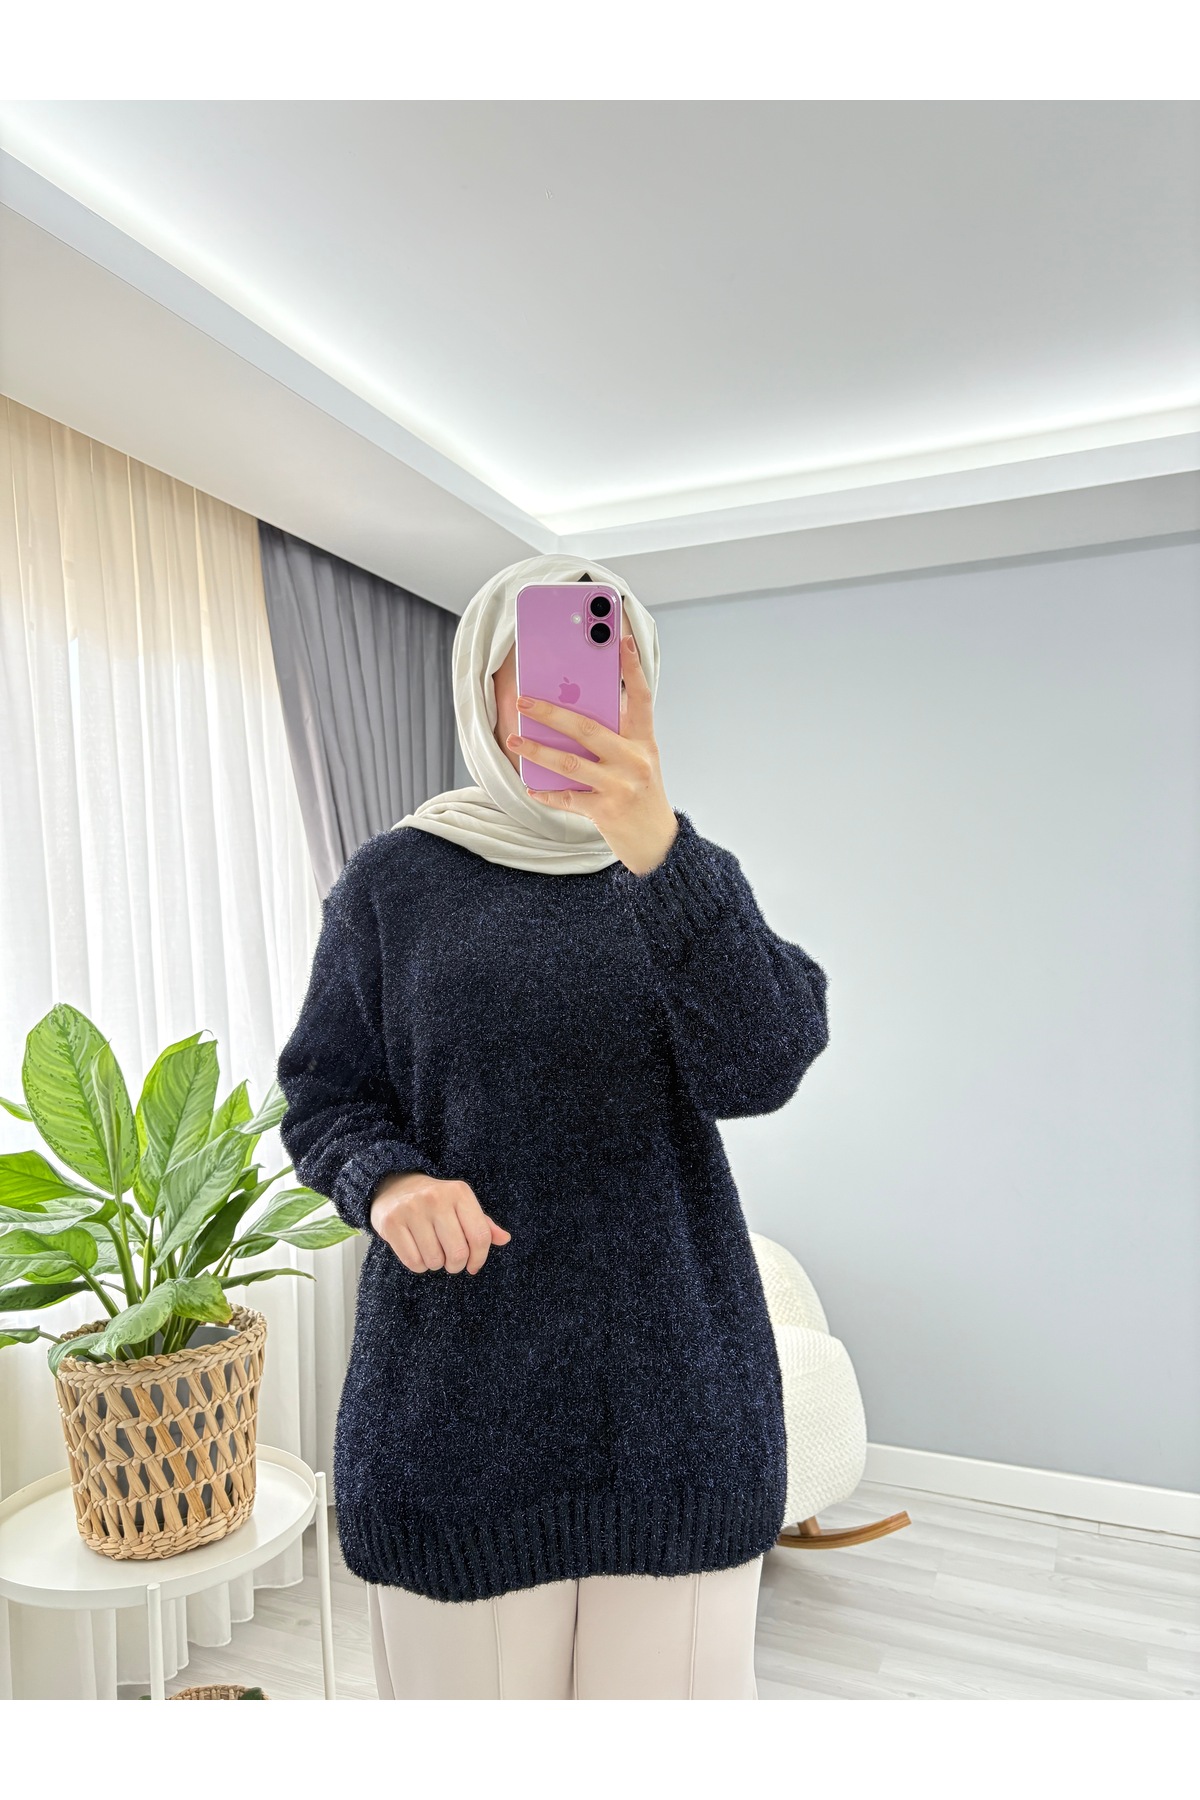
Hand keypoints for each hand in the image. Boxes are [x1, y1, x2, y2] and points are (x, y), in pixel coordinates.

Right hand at [369, 1171, 510, 1274]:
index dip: (480, 1258)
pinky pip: (413, 1261)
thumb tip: (505, 1239)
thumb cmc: (436, 1202)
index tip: (473, 1265)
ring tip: (433, 1252)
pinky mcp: (391, 1223)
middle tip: (451, 1262)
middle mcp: (436, 1198)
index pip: (480, 1236)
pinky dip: (419, 1265)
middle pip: (458, 1252)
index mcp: (459, 1192)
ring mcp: (412, 1209)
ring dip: (436, 1264)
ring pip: (435, 1260)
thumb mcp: (462, 1206)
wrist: (395, 1187)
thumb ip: (483, 1224)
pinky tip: (418, 1252)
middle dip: (457, 1265)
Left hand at [506, 631, 678, 875]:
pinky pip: (567, 797)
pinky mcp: (606, 811)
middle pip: (588, 728)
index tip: (620, 637)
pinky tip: (531, 785)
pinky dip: (547, 792)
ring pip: (570, 762)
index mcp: (645, 742)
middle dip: (552, 712)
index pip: (640, 697)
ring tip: (515, 740)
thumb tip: (573, 711)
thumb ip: (616, 736)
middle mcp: (635, 760)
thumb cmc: (642, 795)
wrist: (658, 845)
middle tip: (523, 701)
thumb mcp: (639, 761)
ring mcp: (621, 786)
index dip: (632, 666)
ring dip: (538, 750)